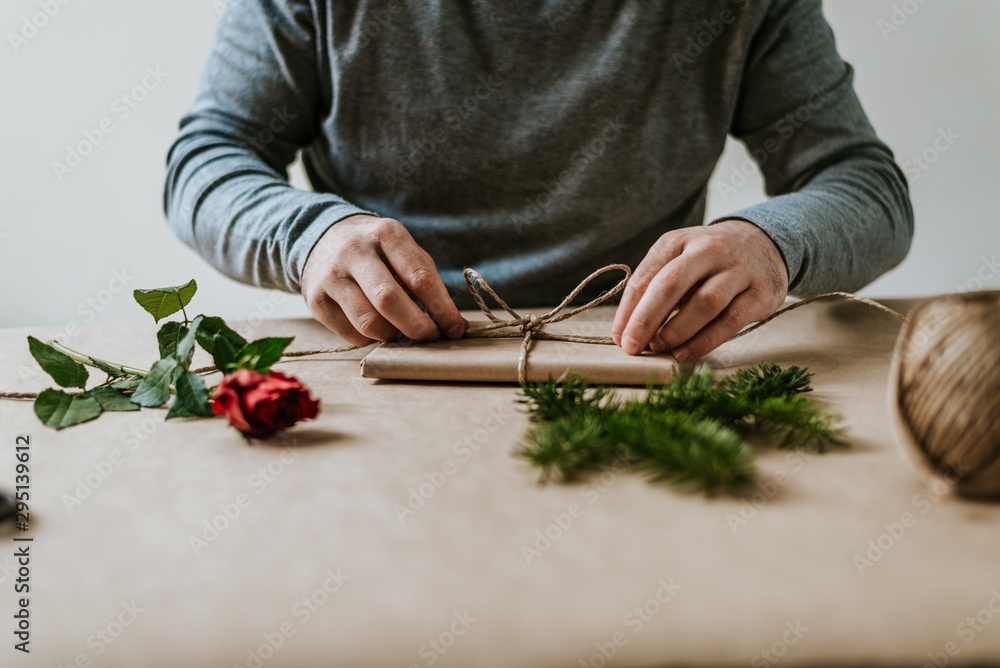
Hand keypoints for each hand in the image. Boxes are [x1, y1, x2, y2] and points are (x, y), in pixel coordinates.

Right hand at [300, 215, 465, 345]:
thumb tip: (453, 324)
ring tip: (402, 331)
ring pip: (369, 323)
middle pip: (389, 300)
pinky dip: (371, 339)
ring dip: (393, 335)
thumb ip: (427, 280)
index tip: (455, 328)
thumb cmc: (376, 250)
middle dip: (417, 327)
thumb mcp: (403, 249)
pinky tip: (377, 327)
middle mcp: (354, 252)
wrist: (323, 238)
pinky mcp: (316, 300)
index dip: (442, 308)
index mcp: (385, 234)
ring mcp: (331, 276)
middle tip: (431, 336)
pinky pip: (351, 334)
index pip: (419, 277)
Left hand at [611, 220, 788, 361]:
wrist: (764, 242)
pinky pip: (730, 321)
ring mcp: (738, 270)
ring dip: (677, 330)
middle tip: (631, 346)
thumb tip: (628, 331)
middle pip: (671, 284)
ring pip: (705, 302)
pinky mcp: (761, 293)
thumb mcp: (678, 259)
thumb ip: (654, 288)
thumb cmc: (708, 260)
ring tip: (659, 347)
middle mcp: (708, 250)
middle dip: (646, 318)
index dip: (629, 309)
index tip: (619, 337)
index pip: (646, 275)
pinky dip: (704, 341)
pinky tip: (685, 353)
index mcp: (678, 241)